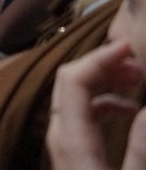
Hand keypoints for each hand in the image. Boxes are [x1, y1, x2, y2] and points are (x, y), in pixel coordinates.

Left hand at [47, 39, 145, 168]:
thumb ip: (140, 151)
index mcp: (71, 138)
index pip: (73, 79)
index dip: (98, 57)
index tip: (128, 46)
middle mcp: (60, 133)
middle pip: (70, 80)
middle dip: (103, 64)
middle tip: (138, 62)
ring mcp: (63, 139)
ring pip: (76, 94)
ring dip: (105, 81)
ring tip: (137, 79)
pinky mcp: (72, 147)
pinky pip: (82, 111)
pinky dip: (105, 101)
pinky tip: (130, 109)